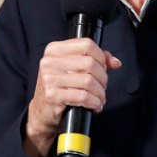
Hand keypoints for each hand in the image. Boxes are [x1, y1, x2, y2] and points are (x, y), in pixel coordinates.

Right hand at [23, 39, 121, 156]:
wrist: (42, 111)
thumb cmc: (60, 88)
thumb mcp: (73, 68)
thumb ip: (95, 60)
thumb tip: (114, 62)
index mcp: (54, 50)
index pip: (86, 44)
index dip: (101, 57)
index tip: (103, 68)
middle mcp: (49, 62)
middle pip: (90, 63)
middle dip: (103, 78)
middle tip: (102, 87)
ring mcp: (49, 78)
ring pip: (88, 81)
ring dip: (100, 93)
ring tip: (99, 98)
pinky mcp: (52, 95)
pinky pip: (83, 97)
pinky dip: (94, 102)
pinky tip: (94, 105)